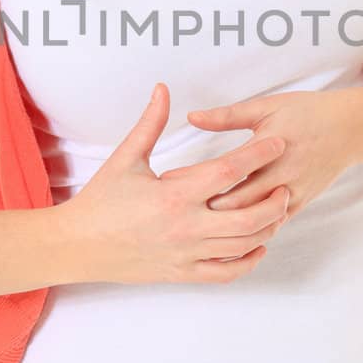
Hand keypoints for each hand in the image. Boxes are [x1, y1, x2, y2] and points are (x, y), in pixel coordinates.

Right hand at [61, 84, 292, 283]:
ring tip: (277, 211)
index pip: (230, 171)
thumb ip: (150, 123)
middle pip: (249, 216)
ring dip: (267, 229)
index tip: (278, 142)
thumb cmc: (100, 200)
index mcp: (174, 195)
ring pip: (242, 246)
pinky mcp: (182, 274)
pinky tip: (257, 245)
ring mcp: (186, 254)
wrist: (77, 246)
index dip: (258, 154)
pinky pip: (225, 273)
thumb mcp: (126, 158)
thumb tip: (163, 89)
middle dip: (275, 201)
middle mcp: (185, 228)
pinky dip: (247, 261)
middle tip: (285, 184)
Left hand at [185, 88, 358, 219]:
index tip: (169, 183)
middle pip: (235, 203)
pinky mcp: (300, 204)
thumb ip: (227, 116)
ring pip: (253, 221)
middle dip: (202, 208)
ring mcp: (292, 193)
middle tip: (172, 211)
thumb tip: (192, 116)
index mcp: (269, 148)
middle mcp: (281, 175)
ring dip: (224, 225)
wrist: (352, 129)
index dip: (195, 180)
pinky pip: (272, 226)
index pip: (224, 172)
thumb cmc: (307, 112)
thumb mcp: (266, 107)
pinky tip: (225, 236)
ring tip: (194, 226)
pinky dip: (249, 232)